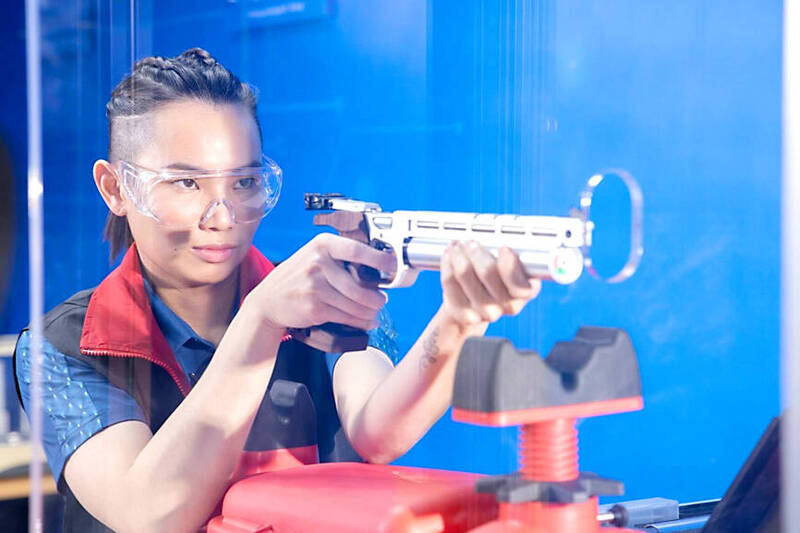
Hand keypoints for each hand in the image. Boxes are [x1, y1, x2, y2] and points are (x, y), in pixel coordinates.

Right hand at [246, 233, 395, 331]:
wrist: (268, 301)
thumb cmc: (297, 278)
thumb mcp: (314, 257)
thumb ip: (339, 258)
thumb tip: (377, 269)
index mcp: (322, 244)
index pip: (357, 250)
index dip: (379, 259)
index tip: (392, 265)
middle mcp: (318, 262)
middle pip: (359, 285)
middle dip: (376, 297)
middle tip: (382, 299)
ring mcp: (315, 286)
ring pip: (355, 304)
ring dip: (370, 311)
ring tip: (375, 312)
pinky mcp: (314, 307)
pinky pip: (346, 316)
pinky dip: (360, 321)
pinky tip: (365, 321)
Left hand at [439, 241, 540, 327]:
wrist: (476, 302)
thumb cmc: (497, 275)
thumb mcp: (513, 262)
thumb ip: (513, 251)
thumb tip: (508, 232)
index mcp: (527, 291)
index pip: (521, 285)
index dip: (509, 265)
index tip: (503, 247)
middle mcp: (509, 306)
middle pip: (488, 273)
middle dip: (476, 251)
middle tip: (471, 242)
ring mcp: (487, 313)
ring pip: (464, 274)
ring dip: (459, 254)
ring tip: (458, 246)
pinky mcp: (465, 315)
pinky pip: (450, 283)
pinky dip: (447, 264)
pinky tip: (449, 255)